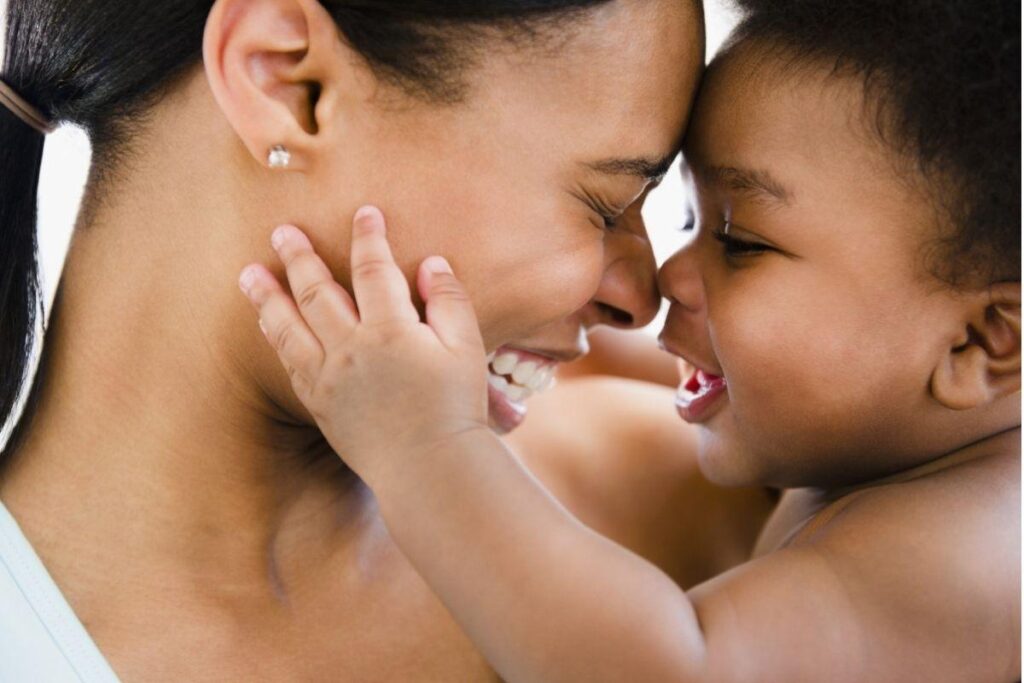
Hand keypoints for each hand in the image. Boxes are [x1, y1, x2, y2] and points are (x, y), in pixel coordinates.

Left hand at [237, 206, 489, 484]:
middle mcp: (350, 349)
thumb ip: (449, 301)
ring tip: (248, 273)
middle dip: (299, 256)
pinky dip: (276, 338)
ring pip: (288, 327)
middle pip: (316, 291)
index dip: (368, 237)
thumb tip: (431, 263)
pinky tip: (268, 324)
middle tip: (281, 231)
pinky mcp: (319, 404)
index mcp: (390, 330)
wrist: (429, 467)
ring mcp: (328, 378)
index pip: (374, 269)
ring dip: (267, 296)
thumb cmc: (455, 407)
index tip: (364, 212)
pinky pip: (289, 364)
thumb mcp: (466, 348)